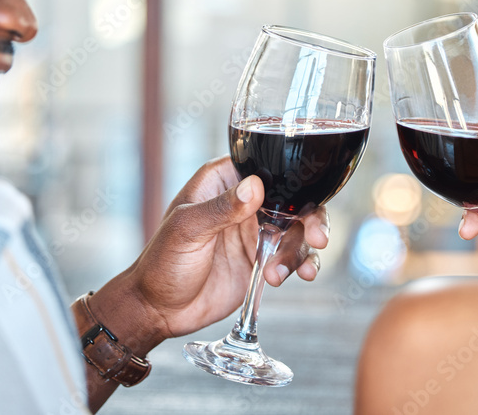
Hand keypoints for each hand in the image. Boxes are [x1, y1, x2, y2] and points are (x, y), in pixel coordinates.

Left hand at [129, 156, 328, 340]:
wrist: (159, 310)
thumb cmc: (161, 263)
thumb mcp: (188, 231)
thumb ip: (221, 209)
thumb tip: (254, 186)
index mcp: (223, 182)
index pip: (267, 167)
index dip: (293, 179)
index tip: (305, 200)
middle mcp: (244, 202)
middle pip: (293, 199)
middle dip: (312, 217)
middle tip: (318, 237)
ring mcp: (256, 231)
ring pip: (298, 229)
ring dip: (301, 249)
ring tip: (279, 273)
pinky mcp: (263, 259)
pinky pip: (294, 255)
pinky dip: (302, 264)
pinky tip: (297, 276)